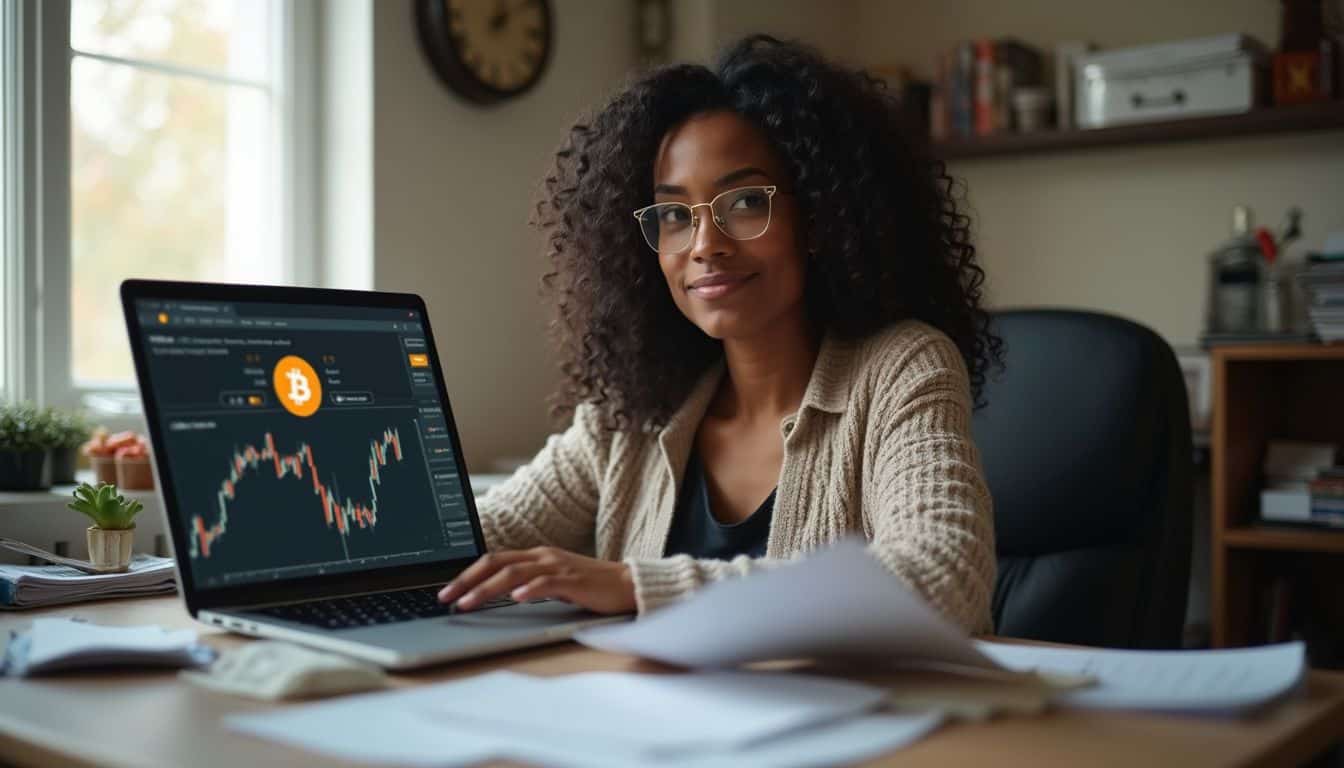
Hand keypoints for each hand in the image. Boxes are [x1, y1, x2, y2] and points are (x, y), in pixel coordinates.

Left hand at [438, 547, 635, 614]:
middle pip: (496, 562)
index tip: (446, 590)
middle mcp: (543, 556)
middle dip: (467, 579)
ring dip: (487, 588)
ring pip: (514, 573)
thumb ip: (528, 583)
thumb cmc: (589, 586)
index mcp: (535, 555)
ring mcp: (557, 566)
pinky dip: (529, 589)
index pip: (493, 559)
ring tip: (468, 602)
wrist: (626, 585)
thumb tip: (497, 595)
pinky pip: (547, 583)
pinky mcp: (573, 580)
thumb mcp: (552, 581)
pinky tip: (516, 598)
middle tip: (445, 596)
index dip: (467, 573)